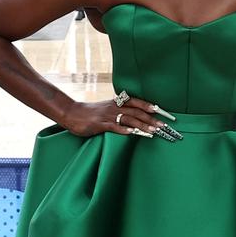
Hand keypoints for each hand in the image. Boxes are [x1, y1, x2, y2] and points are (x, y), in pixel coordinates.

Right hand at [58, 92, 179, 140]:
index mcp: (117, 102)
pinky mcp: (99, 124)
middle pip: (137, 112)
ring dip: (142, 125)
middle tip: (164, 126)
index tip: (163, 112)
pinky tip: (133, 133)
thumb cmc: (90, 113)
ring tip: (154, 131)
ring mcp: (107, 115)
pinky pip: (114, 127)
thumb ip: (120, 112)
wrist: (71, 113)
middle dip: (152, 119)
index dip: (151, 107)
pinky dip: (124, 130)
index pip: (138, 102)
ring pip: (129, 119)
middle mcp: (115, 107)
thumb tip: (134, 119)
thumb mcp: (107, 109)